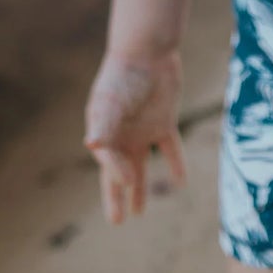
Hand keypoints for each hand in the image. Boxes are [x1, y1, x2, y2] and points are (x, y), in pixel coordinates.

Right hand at [83, 50, 187, 224]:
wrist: (148, 51)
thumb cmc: (124, 75)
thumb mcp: (112, 102)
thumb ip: (105, 125)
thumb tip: (92, 146)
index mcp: (105, 131)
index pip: (108, 163)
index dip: (117, 175)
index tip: (129, 182)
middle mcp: (122, 135)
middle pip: (118, 172)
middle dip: (117, 196)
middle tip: (117, 221)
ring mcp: (143, 130)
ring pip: (141, 165)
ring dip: (141, 187)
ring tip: (139, 212)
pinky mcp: (164, 122)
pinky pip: (170, 147)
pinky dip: (176, 164)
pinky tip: (181, 182)